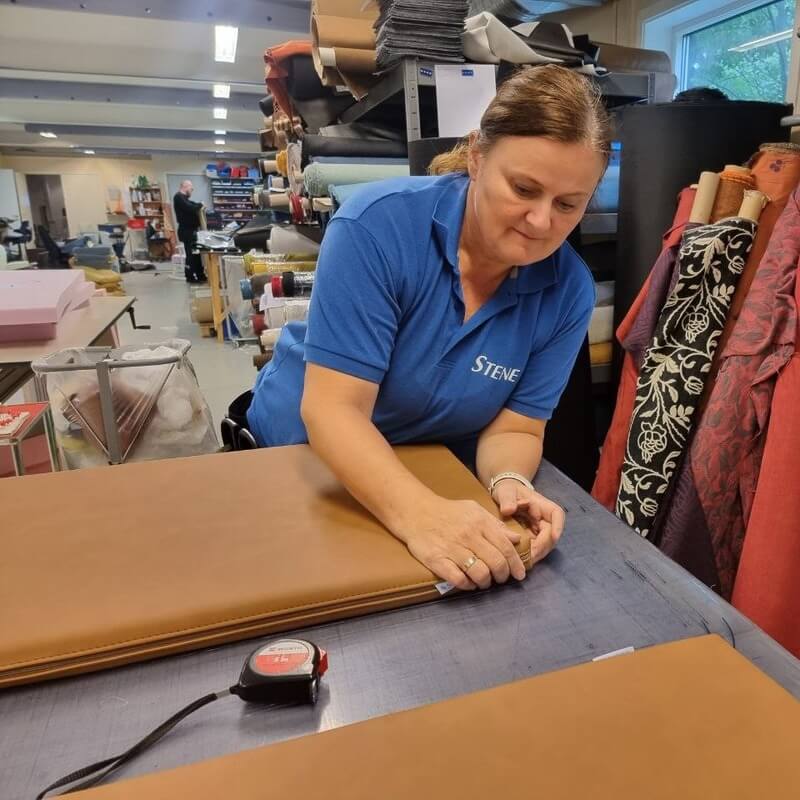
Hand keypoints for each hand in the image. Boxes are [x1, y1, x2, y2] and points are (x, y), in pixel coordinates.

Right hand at [393, 498, 526, 590]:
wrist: (416, 512)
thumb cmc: (448, 512)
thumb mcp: (474, 510)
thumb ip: (495, 525)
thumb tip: (516, 539)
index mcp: (479, 523)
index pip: (505, 547)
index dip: (516, 564)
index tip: (520, 574)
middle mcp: (468, 536)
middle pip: (496, 563)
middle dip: (503, 576)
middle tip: (501, 579)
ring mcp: (452, 549)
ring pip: (480, 573)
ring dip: (486, 582)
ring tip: (484, 582)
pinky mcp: (437, 560)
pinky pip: (458, 579)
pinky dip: (467, 585)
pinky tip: (468, 583)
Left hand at [492, 480, 564, 565]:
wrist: (502, 497)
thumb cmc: (507, 491)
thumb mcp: (505, 491)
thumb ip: (507, 500)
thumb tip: (508, 510)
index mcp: (542, 506)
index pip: (557, 514)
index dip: (558, 526)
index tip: (554, 536)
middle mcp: (544, 519)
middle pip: (550, 535)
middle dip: (541, 547)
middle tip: (529, 556)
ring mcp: (538, 530)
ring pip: (543, 545)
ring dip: (535, 554)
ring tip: (522, 561)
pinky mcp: (531, 538)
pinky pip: (534, 548)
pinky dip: (528, 554)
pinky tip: (518, 560)